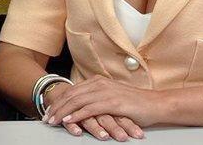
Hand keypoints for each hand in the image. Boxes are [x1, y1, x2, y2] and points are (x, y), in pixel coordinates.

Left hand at [43, 76, 164, 135]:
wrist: (156, 104)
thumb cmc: (136, 104)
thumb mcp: (112, 97)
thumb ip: (98, 98)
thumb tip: (82, 106)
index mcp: (98, 81)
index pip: (72, 90)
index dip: (59, 101)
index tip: (49, 110)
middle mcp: (99, 84)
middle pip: (71, 95)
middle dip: (56, 106)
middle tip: (46, 117)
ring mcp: (106, 92)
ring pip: (77, 101)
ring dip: (62, 112)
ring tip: (53, 120)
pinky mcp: (113, 103)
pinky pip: (89, 109)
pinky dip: (76, 115)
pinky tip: (68, 121)